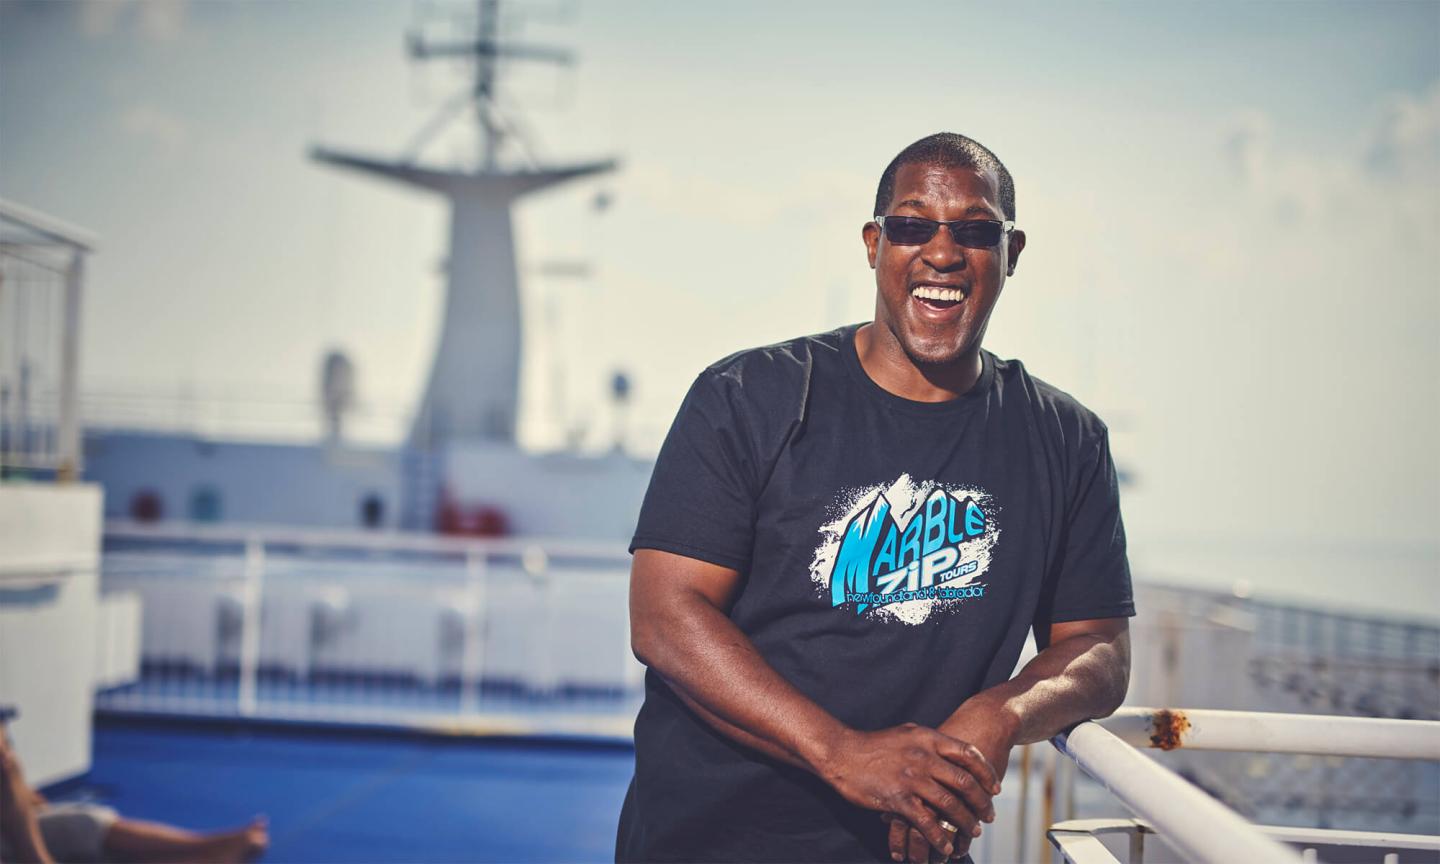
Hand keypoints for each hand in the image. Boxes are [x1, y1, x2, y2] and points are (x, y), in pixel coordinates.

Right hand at [886, 702, 1016, 861]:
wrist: (841, 753)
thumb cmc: (873, 745)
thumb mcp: (906, 733)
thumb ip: (929, 742)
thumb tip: (949, 748)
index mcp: (927, 739)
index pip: (968, 754)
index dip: (986, 772)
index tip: (995, 788)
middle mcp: (923, 757)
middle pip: (964, 782)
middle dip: (981, 802)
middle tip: (989, 815)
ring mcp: (911, 778)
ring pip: (949, 805)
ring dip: (965, 822)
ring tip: (974, 832)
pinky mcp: (898, 798)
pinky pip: (926, 822)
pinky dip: (939, 837)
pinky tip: (945, 846)